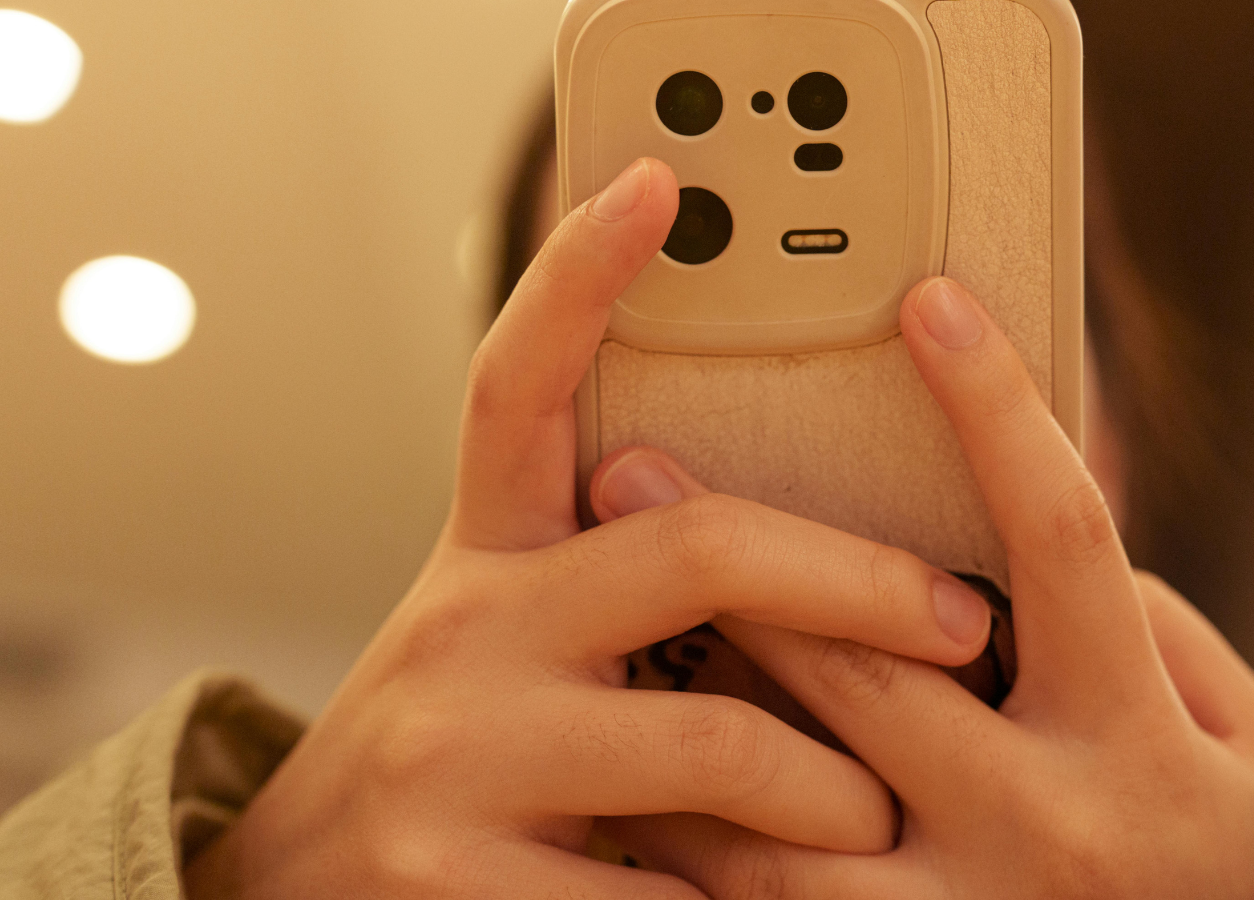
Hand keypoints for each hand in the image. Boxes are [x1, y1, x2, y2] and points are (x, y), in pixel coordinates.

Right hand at [182, 161, 996, 899]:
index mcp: (482, 556)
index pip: (516, 387)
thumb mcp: (512, 643)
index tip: (658, 187)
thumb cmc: (462, 753)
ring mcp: (458, 755)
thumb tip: (805, 570)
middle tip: (962, 620)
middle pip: (694, 548)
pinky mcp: (460, 882)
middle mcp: (464, 629)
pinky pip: (672, 893)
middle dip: (857, 583)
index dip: (577, 276)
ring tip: (875, 818)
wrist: (292, 895)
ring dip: (834, 788)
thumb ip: (614, 589)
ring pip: (717, 742)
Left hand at [593, 277, 1253, 899]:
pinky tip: (641, 798)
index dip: (997, 414)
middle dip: (745, 565)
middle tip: (631, 473)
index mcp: (1135, 732)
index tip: (928, 307)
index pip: (1063, 540)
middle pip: (873, 672)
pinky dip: (699, 854)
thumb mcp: (1233, 729)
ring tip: (606, 647)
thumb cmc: (1219, 846)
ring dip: (688, 720)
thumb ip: (1142, 621)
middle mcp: (1048, 823)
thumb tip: (1014, 525)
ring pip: (788, 818)